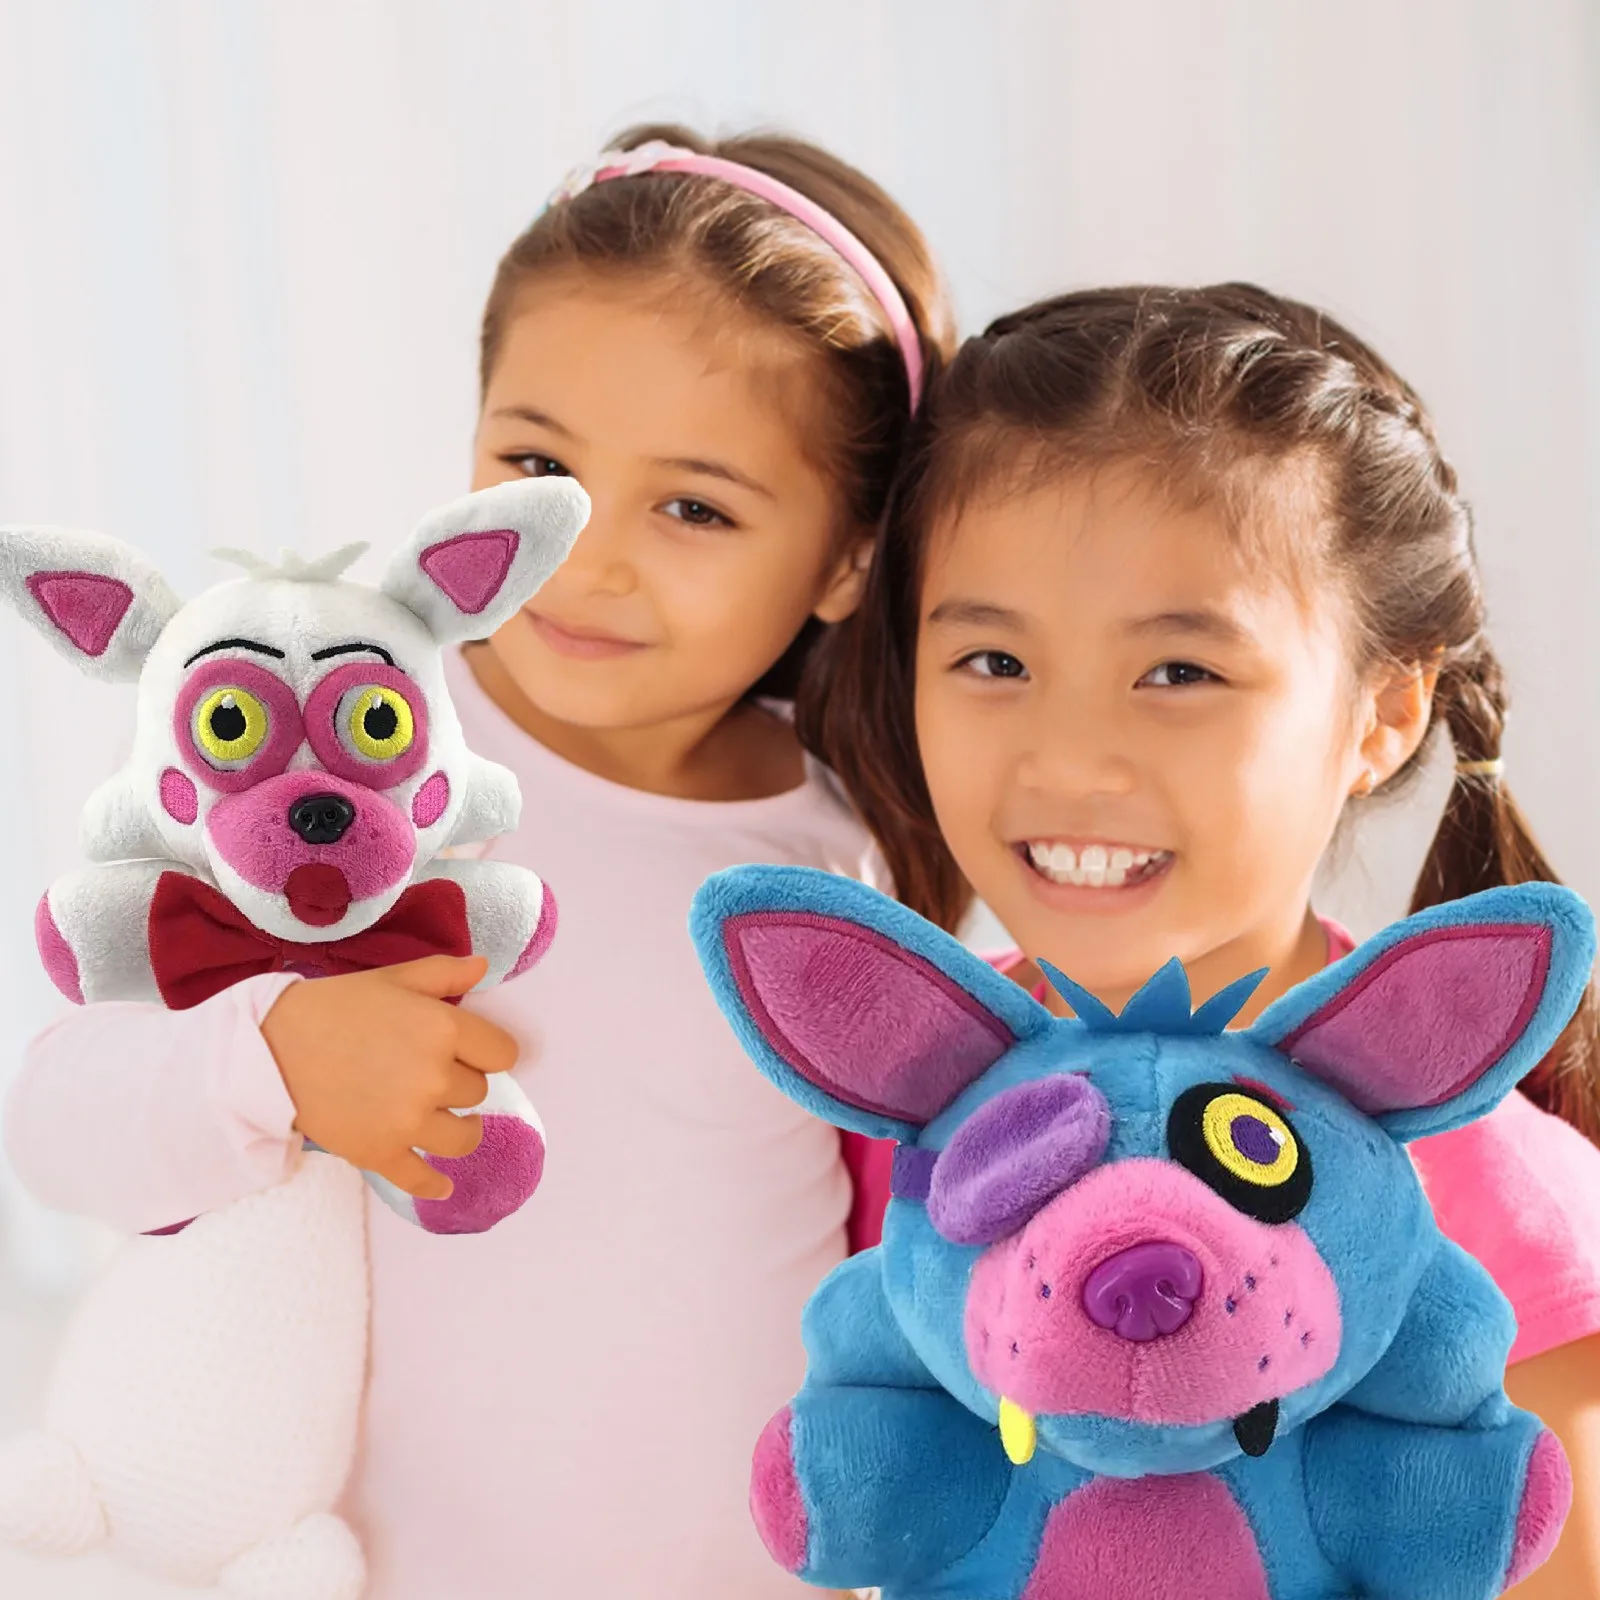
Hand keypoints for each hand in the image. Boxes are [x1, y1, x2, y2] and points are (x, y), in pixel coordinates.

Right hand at [260, 955, 517, 1200]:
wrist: (272, 1048)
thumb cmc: (336, 1006)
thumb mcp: (394, 979)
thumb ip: (445, 974)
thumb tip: (484, 966)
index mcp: (444, 1030)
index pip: (503, 1054)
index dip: (490, 1053)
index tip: (473, 1054)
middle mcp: (434, 1078)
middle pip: (479, 1092)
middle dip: (460, 1083)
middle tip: (429, 1074)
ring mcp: (408, 1121)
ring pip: (463, 1138)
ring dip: (460, 1130)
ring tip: (449, 1123)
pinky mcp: (380, 1153)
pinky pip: (420, 1179)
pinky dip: (433, 1185)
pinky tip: (443, 1187)